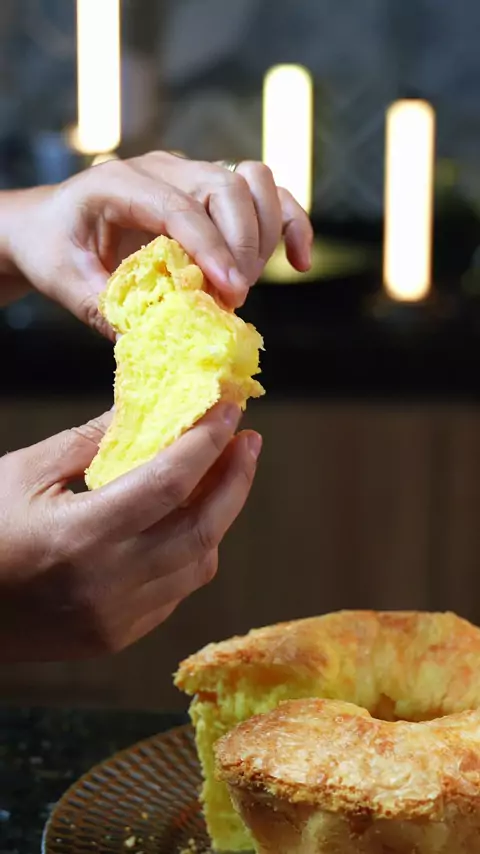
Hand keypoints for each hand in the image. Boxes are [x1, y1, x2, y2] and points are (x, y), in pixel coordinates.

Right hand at [0, 403, 260, 661]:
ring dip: (219, 516)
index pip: (170, 482)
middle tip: (247, 440)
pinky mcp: (117, 637)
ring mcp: (117, 619)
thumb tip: (149, 412)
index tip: (230, 410)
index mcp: (81, 536)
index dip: (208, 442)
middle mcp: (109, 584)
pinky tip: (186, 522)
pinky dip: (192, 551)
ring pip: (199, 564)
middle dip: (236, 479)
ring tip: (221, 476)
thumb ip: (91, 442)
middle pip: (204, 528)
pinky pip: (177, 590)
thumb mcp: (25, 473)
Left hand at [2, 152, 312, 337]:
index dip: (211, 248)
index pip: (179, 206)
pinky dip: (289, 224)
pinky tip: (300, 262)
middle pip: (227, 186)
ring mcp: (192, 174)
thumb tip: (153, 338)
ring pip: (255, 182)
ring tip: (243, 284)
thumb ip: (104, 307)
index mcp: (120, 182)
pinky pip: (266, 195)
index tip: (232, 291)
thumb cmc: (54, 247)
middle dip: (240, 247)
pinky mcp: (212, 190)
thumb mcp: (66, 282)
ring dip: (264, 236)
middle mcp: (163, 168)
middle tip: (231, 298)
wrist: (49, 222)